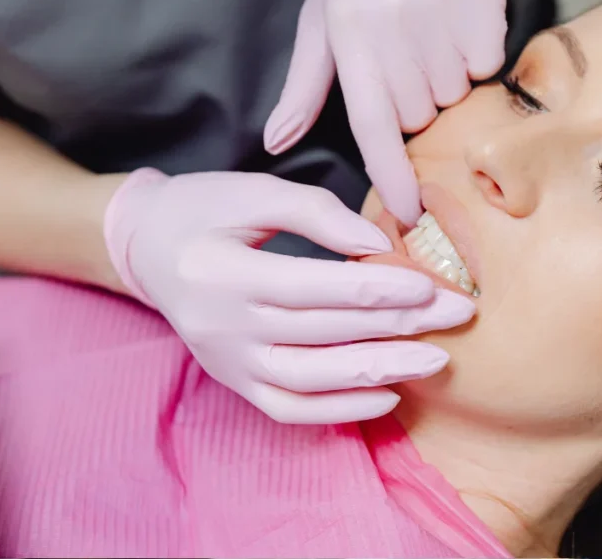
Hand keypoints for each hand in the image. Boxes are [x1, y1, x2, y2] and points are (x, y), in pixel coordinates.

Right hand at [104, 169, 475, 423]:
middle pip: (321, 332)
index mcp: (220, 270)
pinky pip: (288, 408)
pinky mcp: (233, 380)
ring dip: (378, 372)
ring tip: (435, 359)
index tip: (428, 285)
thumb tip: (379, 245)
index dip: (374, 288)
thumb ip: (316, 212)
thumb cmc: (204, 209)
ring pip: (310, 379)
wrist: (146, 246)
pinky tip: (388, 395)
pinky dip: (339, 410)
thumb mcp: (253, 191)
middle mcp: (220, 325)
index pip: (311, 286)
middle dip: (397, 326)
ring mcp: (225, 361)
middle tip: (455, 315)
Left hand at [264, 0, 529, 225]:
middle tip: (409, 57)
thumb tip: (275, 142)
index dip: (391, 175)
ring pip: (456, 92)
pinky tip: (457, 22)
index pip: (372, 123)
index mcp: (346, 30)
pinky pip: (488, 63)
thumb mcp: (322, 20)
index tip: (409, 213)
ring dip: (448, 79)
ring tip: (431, 33)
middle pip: (420, 114)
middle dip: (417, 103)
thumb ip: (302, 87)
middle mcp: (391, 18)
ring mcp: (438, 3)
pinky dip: (477, 55)